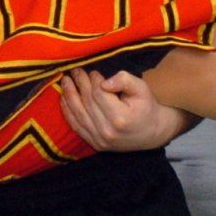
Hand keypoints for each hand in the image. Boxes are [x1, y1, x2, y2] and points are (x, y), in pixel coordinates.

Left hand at [58, 68, 187, 152]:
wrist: (152, 133)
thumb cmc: (146, 107)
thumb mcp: (142, 88)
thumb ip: (124, 80)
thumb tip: (104, 82)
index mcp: (120, 117)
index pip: (99, 93)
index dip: (94, 80)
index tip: (93, 71)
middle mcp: (107, 131)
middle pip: (87, 102)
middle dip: (80, 84)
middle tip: (75, 71)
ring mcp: (99, 139)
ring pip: (78, 114)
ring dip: (69, 96)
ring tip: (65, 81)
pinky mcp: (94, 144)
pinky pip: (76, 126)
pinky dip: (68, 112)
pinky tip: (63, 99)